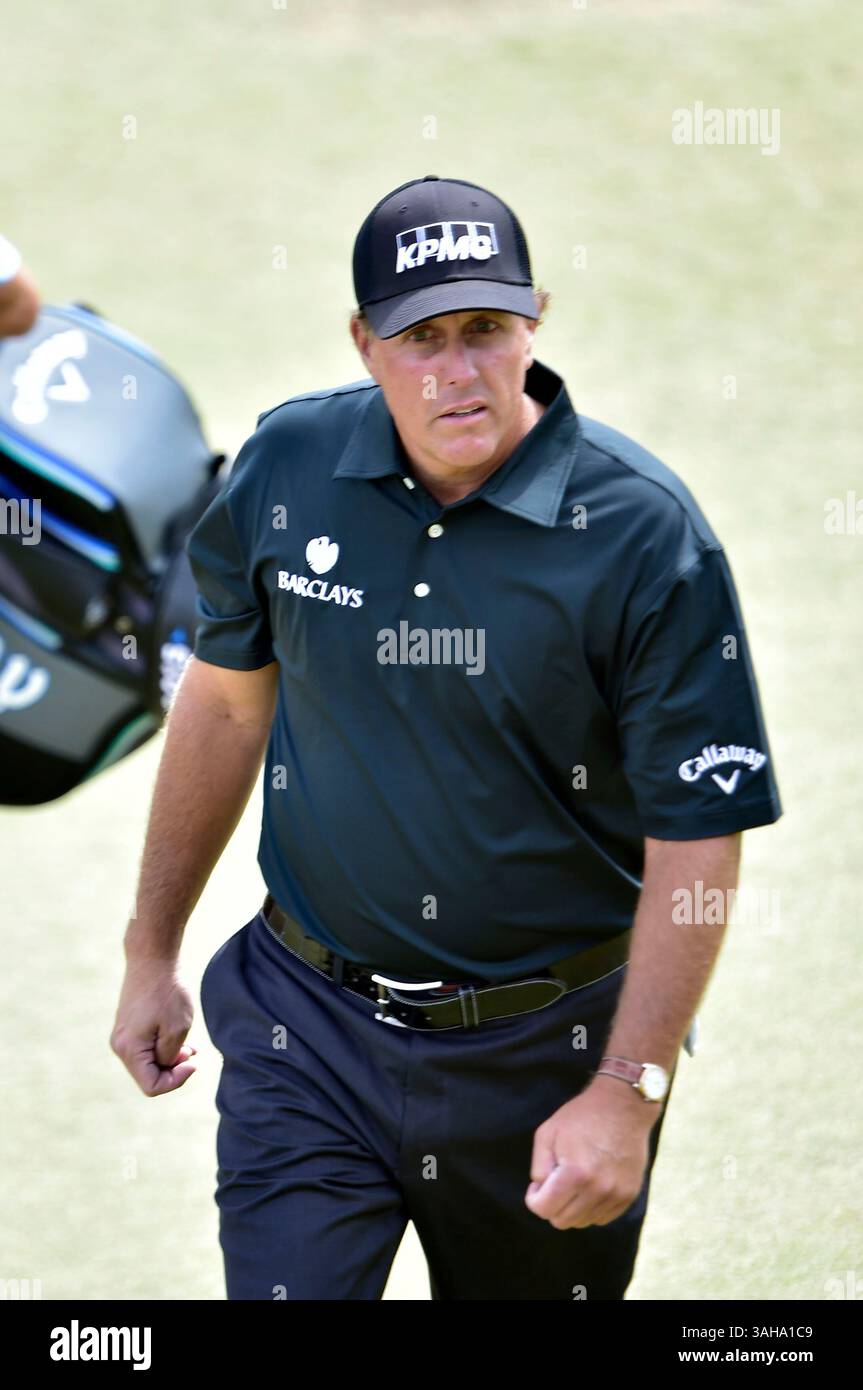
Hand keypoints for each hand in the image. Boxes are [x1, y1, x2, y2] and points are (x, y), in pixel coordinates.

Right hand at [110, 954, 197, 1095]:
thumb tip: (165, 1065)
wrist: (152, 959)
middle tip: (191, 1051)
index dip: (176, 1081)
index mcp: (129, 1050)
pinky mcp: (128, 1027)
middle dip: (173, 1069)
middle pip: (149, 1076)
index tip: (193, 1062)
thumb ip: (170, 1056)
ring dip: (169, 1058)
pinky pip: (146, 1049)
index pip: (152, 1086)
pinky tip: (177, 1036)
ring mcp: (122, 1036)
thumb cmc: (166, 992)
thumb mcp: (177, 1028)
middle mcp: (120, 1046)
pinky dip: (163, 1047)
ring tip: (188, 1044)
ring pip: (148, 1063)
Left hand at [524, 1076, 658, 1228]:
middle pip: (562, 1221)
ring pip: (583, 1222)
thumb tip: (541, 1192)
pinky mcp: (629, 1195)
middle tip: (556, 1181)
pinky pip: (602, 1217)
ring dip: (573, 1206)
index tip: (539, 1184)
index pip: (544, 1210)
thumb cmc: (581, 1116)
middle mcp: (598, 1189)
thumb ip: (539, 1168)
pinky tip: (591, 1184)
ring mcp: (616, 1194)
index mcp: (575, 1173)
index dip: (534, 1198)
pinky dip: (592, 1207)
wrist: (624, 1106)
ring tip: (576, 1180)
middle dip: (553, 1205)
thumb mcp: (547, 1133)